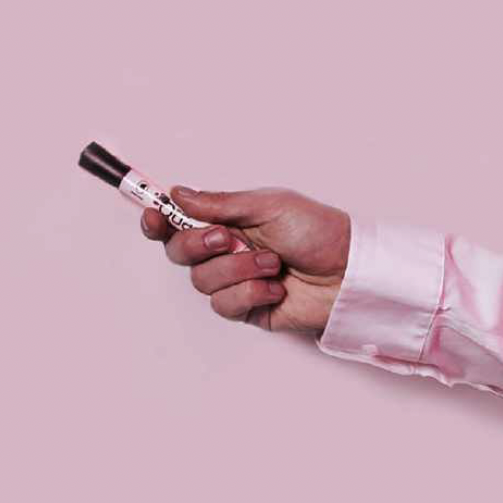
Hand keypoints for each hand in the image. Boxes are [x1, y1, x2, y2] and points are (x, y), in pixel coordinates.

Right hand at [141, 185, 349, 335]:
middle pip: (179, 253)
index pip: (178, 223)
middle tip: (228, 238)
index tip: (154, 218)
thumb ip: (220, 203)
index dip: (158, 222)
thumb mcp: (268, 205)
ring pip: (202, 281)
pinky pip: (225, 305)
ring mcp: (236, 281)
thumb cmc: (318, 232)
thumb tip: (178, 193)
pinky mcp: (247, 309)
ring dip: (237, 270)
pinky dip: (250, 293)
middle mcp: (226, 251)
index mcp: (228, 221)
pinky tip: (275, 288)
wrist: (348, 271)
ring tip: (272, 263)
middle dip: (199, 245)